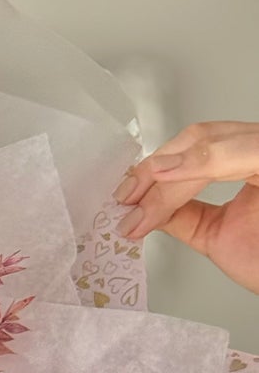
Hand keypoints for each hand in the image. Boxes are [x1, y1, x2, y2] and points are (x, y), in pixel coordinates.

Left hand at [116, 121, 258, 293]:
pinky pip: (241, 151)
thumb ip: (181, 213)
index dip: (156, 168)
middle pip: (199, 138)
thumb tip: (142, 207)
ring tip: (139, 195)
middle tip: (127, 198)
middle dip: (155, 169)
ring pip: (211, 141)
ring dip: (168, 170)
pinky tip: (169, 175)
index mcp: (249, 163)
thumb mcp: (213, 234)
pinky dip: (201, 160)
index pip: (197, 148)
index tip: (126, 196)